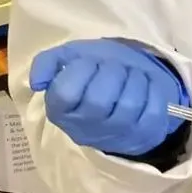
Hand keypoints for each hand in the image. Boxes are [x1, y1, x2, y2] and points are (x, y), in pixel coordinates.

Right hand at [29, 39, 187, 156]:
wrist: (131, 85)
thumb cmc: (98, 71)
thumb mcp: (71, 59)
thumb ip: (49, 62)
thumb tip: (37, 82)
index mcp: (62, 110)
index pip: (65, 93)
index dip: (80, 71)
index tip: (90, 63)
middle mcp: (87, 127)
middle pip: (98, 100)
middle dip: (111, 73)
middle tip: (114, 68)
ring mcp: (117, 133)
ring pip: (128, 104)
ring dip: (134, 80)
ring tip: (131, 76)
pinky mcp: (144, 132)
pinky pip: (153, 110)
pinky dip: (154, 90)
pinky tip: (147, 86)